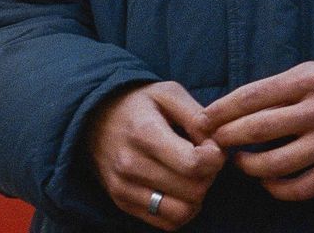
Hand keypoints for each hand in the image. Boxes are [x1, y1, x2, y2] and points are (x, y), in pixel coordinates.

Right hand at [84, 81, 225, 228]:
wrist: (96, 117)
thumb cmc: (140, 103)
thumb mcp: (168, 93)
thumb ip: (196, 115)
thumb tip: (216, 141)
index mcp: (145, 133)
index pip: (193, 163)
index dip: (215, 157)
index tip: (213, 146)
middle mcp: (131, 165)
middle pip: (192, 190)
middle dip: (209, 175)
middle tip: (205, 158)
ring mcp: (124, 188)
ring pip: (182, 212)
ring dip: (197, 197)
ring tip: (193, 175)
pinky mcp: (123, 203)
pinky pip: (167, 223)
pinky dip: (182, 211)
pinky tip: (181, 189)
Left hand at [203, 60, 313, 201]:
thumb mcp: (310, 72)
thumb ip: (277, 89)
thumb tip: (230, 108)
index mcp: (308, 78)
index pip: (254, 95)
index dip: (224, 109)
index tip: (205, 119)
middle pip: (260, 128)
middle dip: (228, 136)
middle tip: (211, 142)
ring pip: (277, 163)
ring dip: (249, 165)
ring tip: (238, 161)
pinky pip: (302, 187)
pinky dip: (277, 188)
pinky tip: (266, 180)